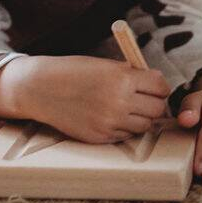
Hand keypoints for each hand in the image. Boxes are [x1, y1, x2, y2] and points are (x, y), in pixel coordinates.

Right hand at [26, 55, 171, 143]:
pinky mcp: (100, 137)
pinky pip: (126, 136)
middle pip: (157, 109)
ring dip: (141, 118)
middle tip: (145, 99)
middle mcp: (118, 101)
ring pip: (145, 126)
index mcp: (122, 78)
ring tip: (127, 108)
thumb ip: (131, 75)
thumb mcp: (105, 65)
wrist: (41, 88)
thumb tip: (157, 85)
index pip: (160, 87)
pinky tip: (112, 117)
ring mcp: (109, 122)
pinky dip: (124, 128)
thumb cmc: (73, 72)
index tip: (155, 87)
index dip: (160, 87)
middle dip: (154, 103)